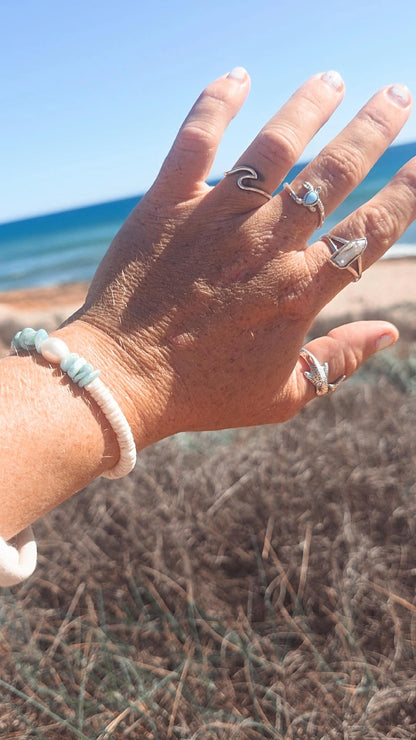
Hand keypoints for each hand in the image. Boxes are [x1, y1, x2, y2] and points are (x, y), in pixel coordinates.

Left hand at [61, 69, 414, 445]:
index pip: (370, 231)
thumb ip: (339, 360)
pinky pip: (196, 142)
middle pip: (335, 174)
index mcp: (300, 291)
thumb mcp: (283, 395)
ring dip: (310, 106)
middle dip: (373, 131)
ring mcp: (217, 221)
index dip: (406, 194)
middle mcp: (267, 246)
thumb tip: (391, 334)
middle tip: (396, 95)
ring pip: (276, 146)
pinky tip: (238, 77)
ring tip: (332, 80)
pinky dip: (216, 104)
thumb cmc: (203, 393)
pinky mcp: (168, 206)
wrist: (124, 381)